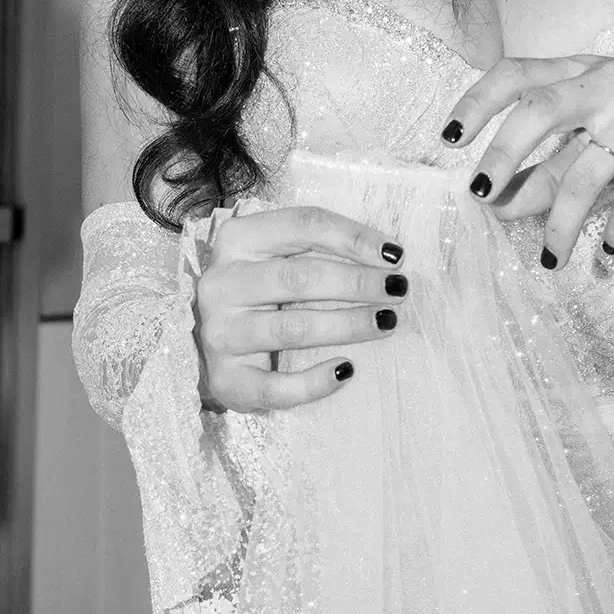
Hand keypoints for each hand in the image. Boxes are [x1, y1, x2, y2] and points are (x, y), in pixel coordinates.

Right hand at [193, 206, 407, 413]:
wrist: (215, 345)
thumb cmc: (261, 294)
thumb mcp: (279, 257)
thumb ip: (320, 248)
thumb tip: (388, 257)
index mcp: (237, 241)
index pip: (301, 226)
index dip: (353, 237)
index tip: (395, 255)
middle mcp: (222, 284)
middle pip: (297, 277)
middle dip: (356, 282)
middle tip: (398, 290)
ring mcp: (220, 333)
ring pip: (291, 329)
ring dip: (346, 325)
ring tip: (386, 322)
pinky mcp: (226, 379)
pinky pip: (275, 387)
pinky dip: (314, 383)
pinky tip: (345, 371)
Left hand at [448, 54, 613, 266]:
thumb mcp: (602, 127)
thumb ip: (553, 158)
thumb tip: (497, 203)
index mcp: (583, 72)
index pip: (516, 74)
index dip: (476, 103)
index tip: (447, 139)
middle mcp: (610, 83)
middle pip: (539, 111)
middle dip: (503, 157)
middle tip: (480, 198)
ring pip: (584, 172)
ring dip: (558, 224)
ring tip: (551, 260)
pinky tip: (611, 252)